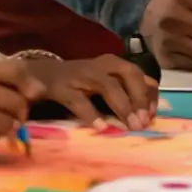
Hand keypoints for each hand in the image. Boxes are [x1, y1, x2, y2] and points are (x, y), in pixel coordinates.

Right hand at [25, 55, 159, 130]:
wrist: (39, 74)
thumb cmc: (79, 81)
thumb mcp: (105, 81)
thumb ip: (126, 90)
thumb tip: (150, 108)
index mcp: (113, 64)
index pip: (139, 74)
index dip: (149, 94)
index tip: (153, 115)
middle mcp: (100, 65)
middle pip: (129, 74)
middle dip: (139, 97)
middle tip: (144, 121)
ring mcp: (81, 75)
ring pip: (108, 86)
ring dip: (123, 105)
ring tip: (132, 125)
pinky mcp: (61, 87)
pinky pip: (79, 101)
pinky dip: (91, 114)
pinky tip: (101, 127)